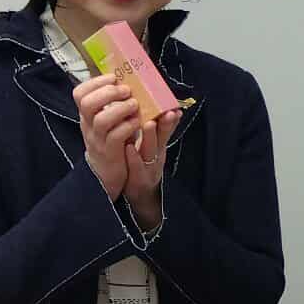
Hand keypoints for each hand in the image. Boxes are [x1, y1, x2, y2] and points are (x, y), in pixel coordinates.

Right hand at [73, 77, 142, 200]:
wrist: (106, 174)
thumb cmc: (111, 141)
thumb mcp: (106, 121)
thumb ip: (111, 104)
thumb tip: (125, 80)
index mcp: (87, 115)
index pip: (79, 93)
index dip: (96, 82)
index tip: (114, 78)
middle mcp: (88, 125)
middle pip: (87, 103)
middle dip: (109, 92)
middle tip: (127, 90)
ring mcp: (98, 139)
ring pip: (102, 120)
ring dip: (121, 108)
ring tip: (135, 105)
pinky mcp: (110, 152)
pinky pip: (116, 137)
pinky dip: (128, 126)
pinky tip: (138, 122)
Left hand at [122, 108, 180, 229]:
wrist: (140, 196)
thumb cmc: (144, 167)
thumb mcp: (154, 149)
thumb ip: (157, 132)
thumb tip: (164, 109)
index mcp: (159, 147)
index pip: (167, 131)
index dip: (172, 120)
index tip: (175, 107)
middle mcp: (156, 156)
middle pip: (162, 139)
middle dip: (165, 126)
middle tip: (167, 112)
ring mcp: (148, 168)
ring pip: (150, 151)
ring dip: (150, 137)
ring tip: (148, 123)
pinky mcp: (138, 179)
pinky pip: (136, 167)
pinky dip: (133, 157)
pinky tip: (129, 148)